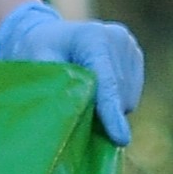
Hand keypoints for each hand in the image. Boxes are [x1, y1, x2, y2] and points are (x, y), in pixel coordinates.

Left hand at [0, 0, 143, 146]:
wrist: (48, 34)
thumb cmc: (36, 51)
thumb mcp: (37, 65)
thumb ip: (56, 87)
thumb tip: (75, 114)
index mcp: (93, 37)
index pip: (107, 81)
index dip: (111, 112)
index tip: (120, 139)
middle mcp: (117, 37)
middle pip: (120, 93)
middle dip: (103, 112)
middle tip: (75, 112)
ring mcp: (129, 45)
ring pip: (128, 97)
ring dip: (109, 107)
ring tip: (83, 96)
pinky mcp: (135, 55)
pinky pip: (131, 94)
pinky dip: (115, 101)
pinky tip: (96, 90)